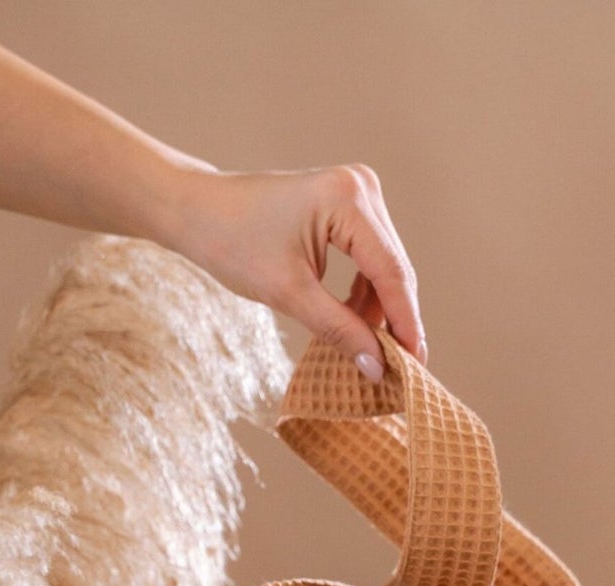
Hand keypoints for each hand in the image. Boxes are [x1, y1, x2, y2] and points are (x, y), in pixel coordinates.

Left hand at [165, 163, 425, 379]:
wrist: (198, 212)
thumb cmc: (232, 244)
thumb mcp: (288, 294)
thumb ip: (338, 330)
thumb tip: (378, 367)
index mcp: (346, 199)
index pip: (391, 271)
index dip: (405, 323)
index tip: (416, 366)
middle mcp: (360, 187)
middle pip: (393, 267)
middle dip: (396, 319)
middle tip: (401, 369)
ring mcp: (356, 193)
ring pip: (384, 265)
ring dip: (379, 308)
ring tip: (371, 350)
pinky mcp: (347, 205)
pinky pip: (369, 257)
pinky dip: (365, 292)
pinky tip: (355, 320)